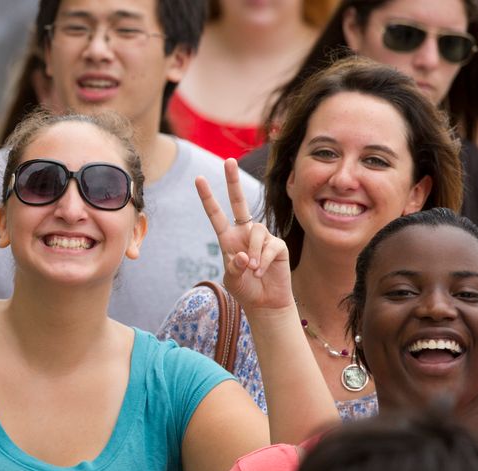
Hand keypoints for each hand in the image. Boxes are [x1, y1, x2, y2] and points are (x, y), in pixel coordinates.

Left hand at [196, 159, 292, 310]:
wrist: (265, 302)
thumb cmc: (245, 290)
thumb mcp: (232, 280)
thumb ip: (233, 268)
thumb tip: (245, 255)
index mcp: (228, 238)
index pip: (216, 215)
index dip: (208, 198)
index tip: (199, 179)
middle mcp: (244, 232)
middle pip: (239, 202)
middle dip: (233, 181)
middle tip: (229, 160)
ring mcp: (262, 237)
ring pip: (256, 230)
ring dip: (254, 252)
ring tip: (253, 270)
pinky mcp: (278, 245)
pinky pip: (270, 246)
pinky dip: (264, 260)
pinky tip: (261, 271)